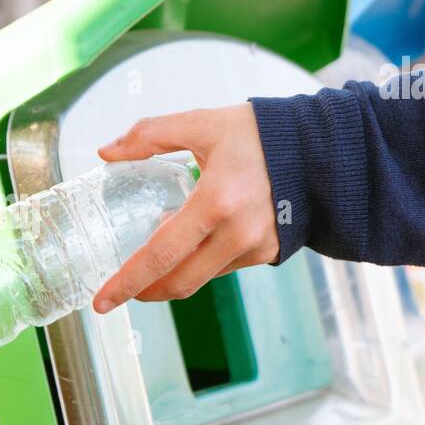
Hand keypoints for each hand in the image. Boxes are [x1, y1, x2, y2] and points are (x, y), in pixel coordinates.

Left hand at [91, 105, 279, 312]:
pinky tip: (186, 248)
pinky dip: (197, 264)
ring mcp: (255, 247)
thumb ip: (150, 135)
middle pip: (179, 281)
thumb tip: (107, 152)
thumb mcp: (202, 123)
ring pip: (200, 278)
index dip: (128, 281)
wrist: (321, 148)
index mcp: (216, 201)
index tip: (103, 301)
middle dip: (144, 291)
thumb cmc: (260, 134)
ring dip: (170, 279)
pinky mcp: (268, 253)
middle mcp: (237, 233)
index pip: (161, 254)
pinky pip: (221, 268)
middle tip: (117, 292)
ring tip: (148, 266)